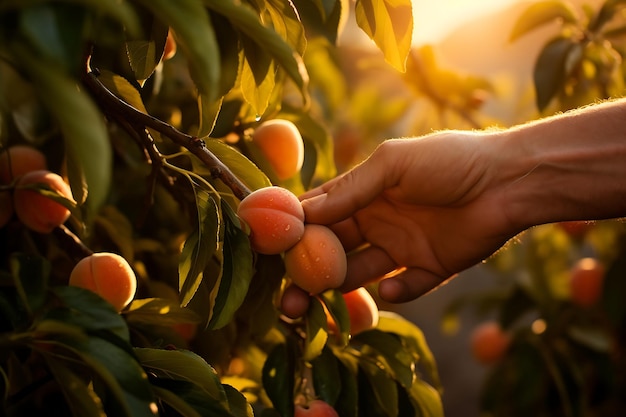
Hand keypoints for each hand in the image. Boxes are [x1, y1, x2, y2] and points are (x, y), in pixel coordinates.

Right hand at [301, 131, 521, 302]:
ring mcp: (402, 247)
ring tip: (315, 309)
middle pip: (333, 252)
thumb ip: (350, 190)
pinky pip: (406, 287)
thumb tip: (302, 212)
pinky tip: (391, 287)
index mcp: (364, 194)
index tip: (269, 253)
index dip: (294, 232)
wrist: (508, 179)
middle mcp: (377, 222)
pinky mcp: (431, 268)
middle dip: (307, 274)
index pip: (320, 215)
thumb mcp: (392, 165)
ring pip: (361, 275)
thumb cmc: (448, 160)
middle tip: (287, 302)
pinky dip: (396, 291)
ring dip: (339, 291)